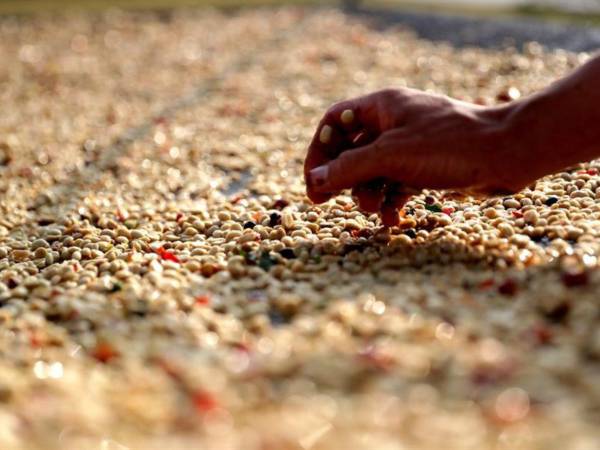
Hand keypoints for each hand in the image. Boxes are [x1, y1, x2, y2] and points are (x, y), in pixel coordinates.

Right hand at [304, 88, 524, 225]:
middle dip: (340, 177)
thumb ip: (349, 168)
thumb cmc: (449, 146)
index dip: (319, 149)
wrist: (507, 155)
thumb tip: (315, 181)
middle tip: (323, 201)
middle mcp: (393, 123)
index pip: (335, 121)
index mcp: (382, 107)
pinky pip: (395, 186)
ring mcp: (409, 146)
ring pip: (372, 172)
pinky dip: (389, 203)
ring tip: (372, 211)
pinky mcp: (424, 168)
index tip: (312, 178)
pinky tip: (392, 220)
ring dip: (365, 194)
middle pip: (350, 150)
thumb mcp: (391, 156)